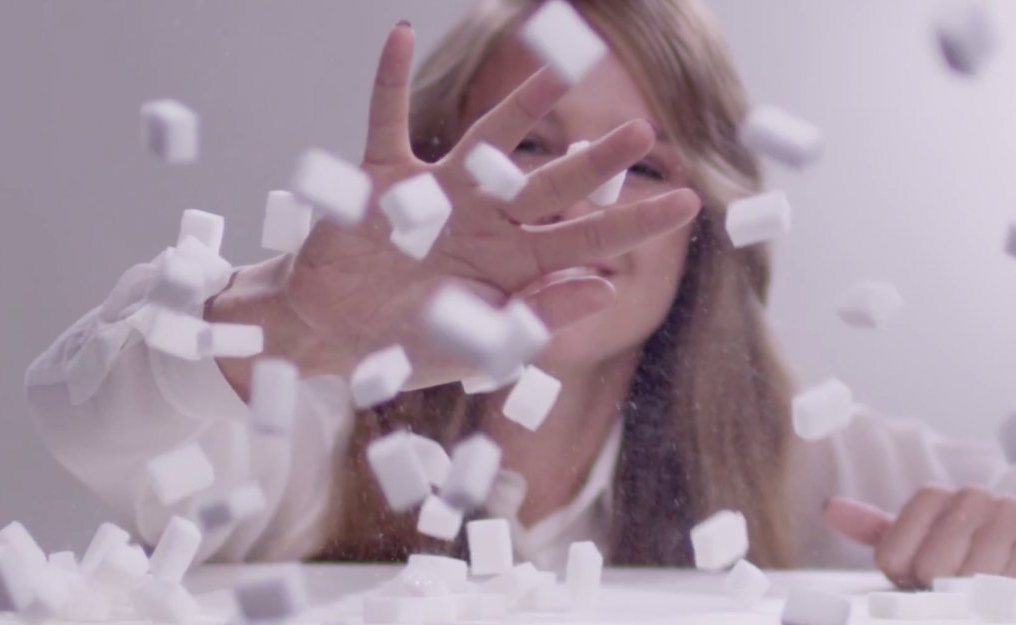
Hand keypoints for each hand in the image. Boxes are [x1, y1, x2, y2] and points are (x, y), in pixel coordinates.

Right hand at [278, 22, 698, 388]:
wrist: (326, 336)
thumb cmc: (399, 347)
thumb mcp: (473, 345)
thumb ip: (536, 316)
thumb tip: (605, 289)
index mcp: (511, 265)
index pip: (585, 241)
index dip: (636, 222)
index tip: (689, 202)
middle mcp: (483, 221)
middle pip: (548, 183)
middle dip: (595, 160)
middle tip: (643, 131)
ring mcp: (433, 194)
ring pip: (484, 137)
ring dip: (521, 103)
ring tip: (559, 65)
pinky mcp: (379, 178)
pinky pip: (384, 120)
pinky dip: (387, 80)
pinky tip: (399, 34)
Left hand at [824, 489, 1015, 587]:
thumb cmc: (970, 557)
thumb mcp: (921, 545)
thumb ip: (880, 531)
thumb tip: (830, 508)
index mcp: (933, 499)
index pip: (892, 553)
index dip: (904, 579)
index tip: (919, 580)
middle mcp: (970, 497)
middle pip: (931, 568)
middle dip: (941, 592)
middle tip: (956, 590)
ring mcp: (1011, 512)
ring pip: (973, 579)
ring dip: (976, 597)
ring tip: (984, 592)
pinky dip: (1009, 597)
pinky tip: (1011, 593)